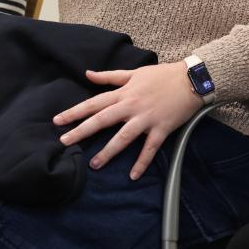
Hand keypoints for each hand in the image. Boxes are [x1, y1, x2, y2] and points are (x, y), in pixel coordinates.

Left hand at [54, 62, 202, 179]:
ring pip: (123, 137)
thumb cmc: (163, 75)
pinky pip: (149, 148)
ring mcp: (146, 118)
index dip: (75, 112)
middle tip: (64, 143)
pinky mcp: (161, 128)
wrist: (191, 80)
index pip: (94, 103)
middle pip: (102, 120)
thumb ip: (110, 76)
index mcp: (124, 93)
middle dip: (82, 131)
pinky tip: (133, 175)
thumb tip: (87, 74)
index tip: (58, 121)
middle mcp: (131, 106)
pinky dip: (142, 162)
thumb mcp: (135, 72)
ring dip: (108, 151)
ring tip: (94, 164)